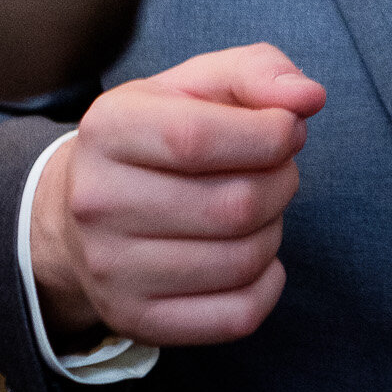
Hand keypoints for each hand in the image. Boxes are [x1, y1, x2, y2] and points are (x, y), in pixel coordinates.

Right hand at [29, 44, 325, 345]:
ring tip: (258, 208)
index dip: (267, 134)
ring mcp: (111, 270)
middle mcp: (98, 202)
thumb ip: (257, 72)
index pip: (198, 138)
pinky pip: (237, 316)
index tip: (287, 129)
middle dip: (282, 182)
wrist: (82, 209)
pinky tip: (254, 253)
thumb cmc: (158, 135)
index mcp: (109, 129)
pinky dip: (268, 283)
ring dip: (274, 229)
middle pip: (232, 205)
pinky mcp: (136, 319)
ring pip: (241, 260)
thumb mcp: (197, 84)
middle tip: (278, 169)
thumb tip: (309, 97)